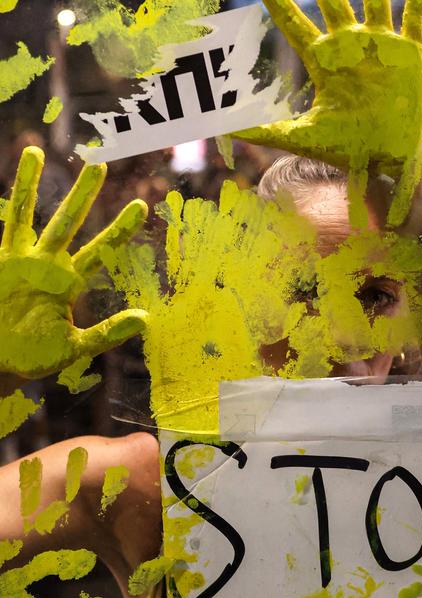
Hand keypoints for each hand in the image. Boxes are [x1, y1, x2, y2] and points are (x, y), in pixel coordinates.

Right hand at [0, 146, 148, 379]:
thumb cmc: (34, 357)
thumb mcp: (75, 348)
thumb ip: (107, 334)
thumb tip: (144, 320)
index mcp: (70, 283)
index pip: (101, 249)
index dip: (119, 228)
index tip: (141, 205)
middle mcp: (48, 265)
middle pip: (69, 220)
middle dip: (82, 193)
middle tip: (99, 162)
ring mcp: (20, 260)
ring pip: (28, 213)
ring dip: (29, 183)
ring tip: (34, 152)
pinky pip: (3, 227)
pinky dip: (7, 204)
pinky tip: (9, 179)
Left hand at [233, 0, 421, 225]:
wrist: (384, 163)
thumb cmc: (345, 151)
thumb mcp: (300, 138)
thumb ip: (263, 130)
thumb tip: (224, 128)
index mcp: (323, 60)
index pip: (293, 21)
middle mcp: (349, 45)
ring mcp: (379, 45)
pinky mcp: (408, 54)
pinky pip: (413, 17)